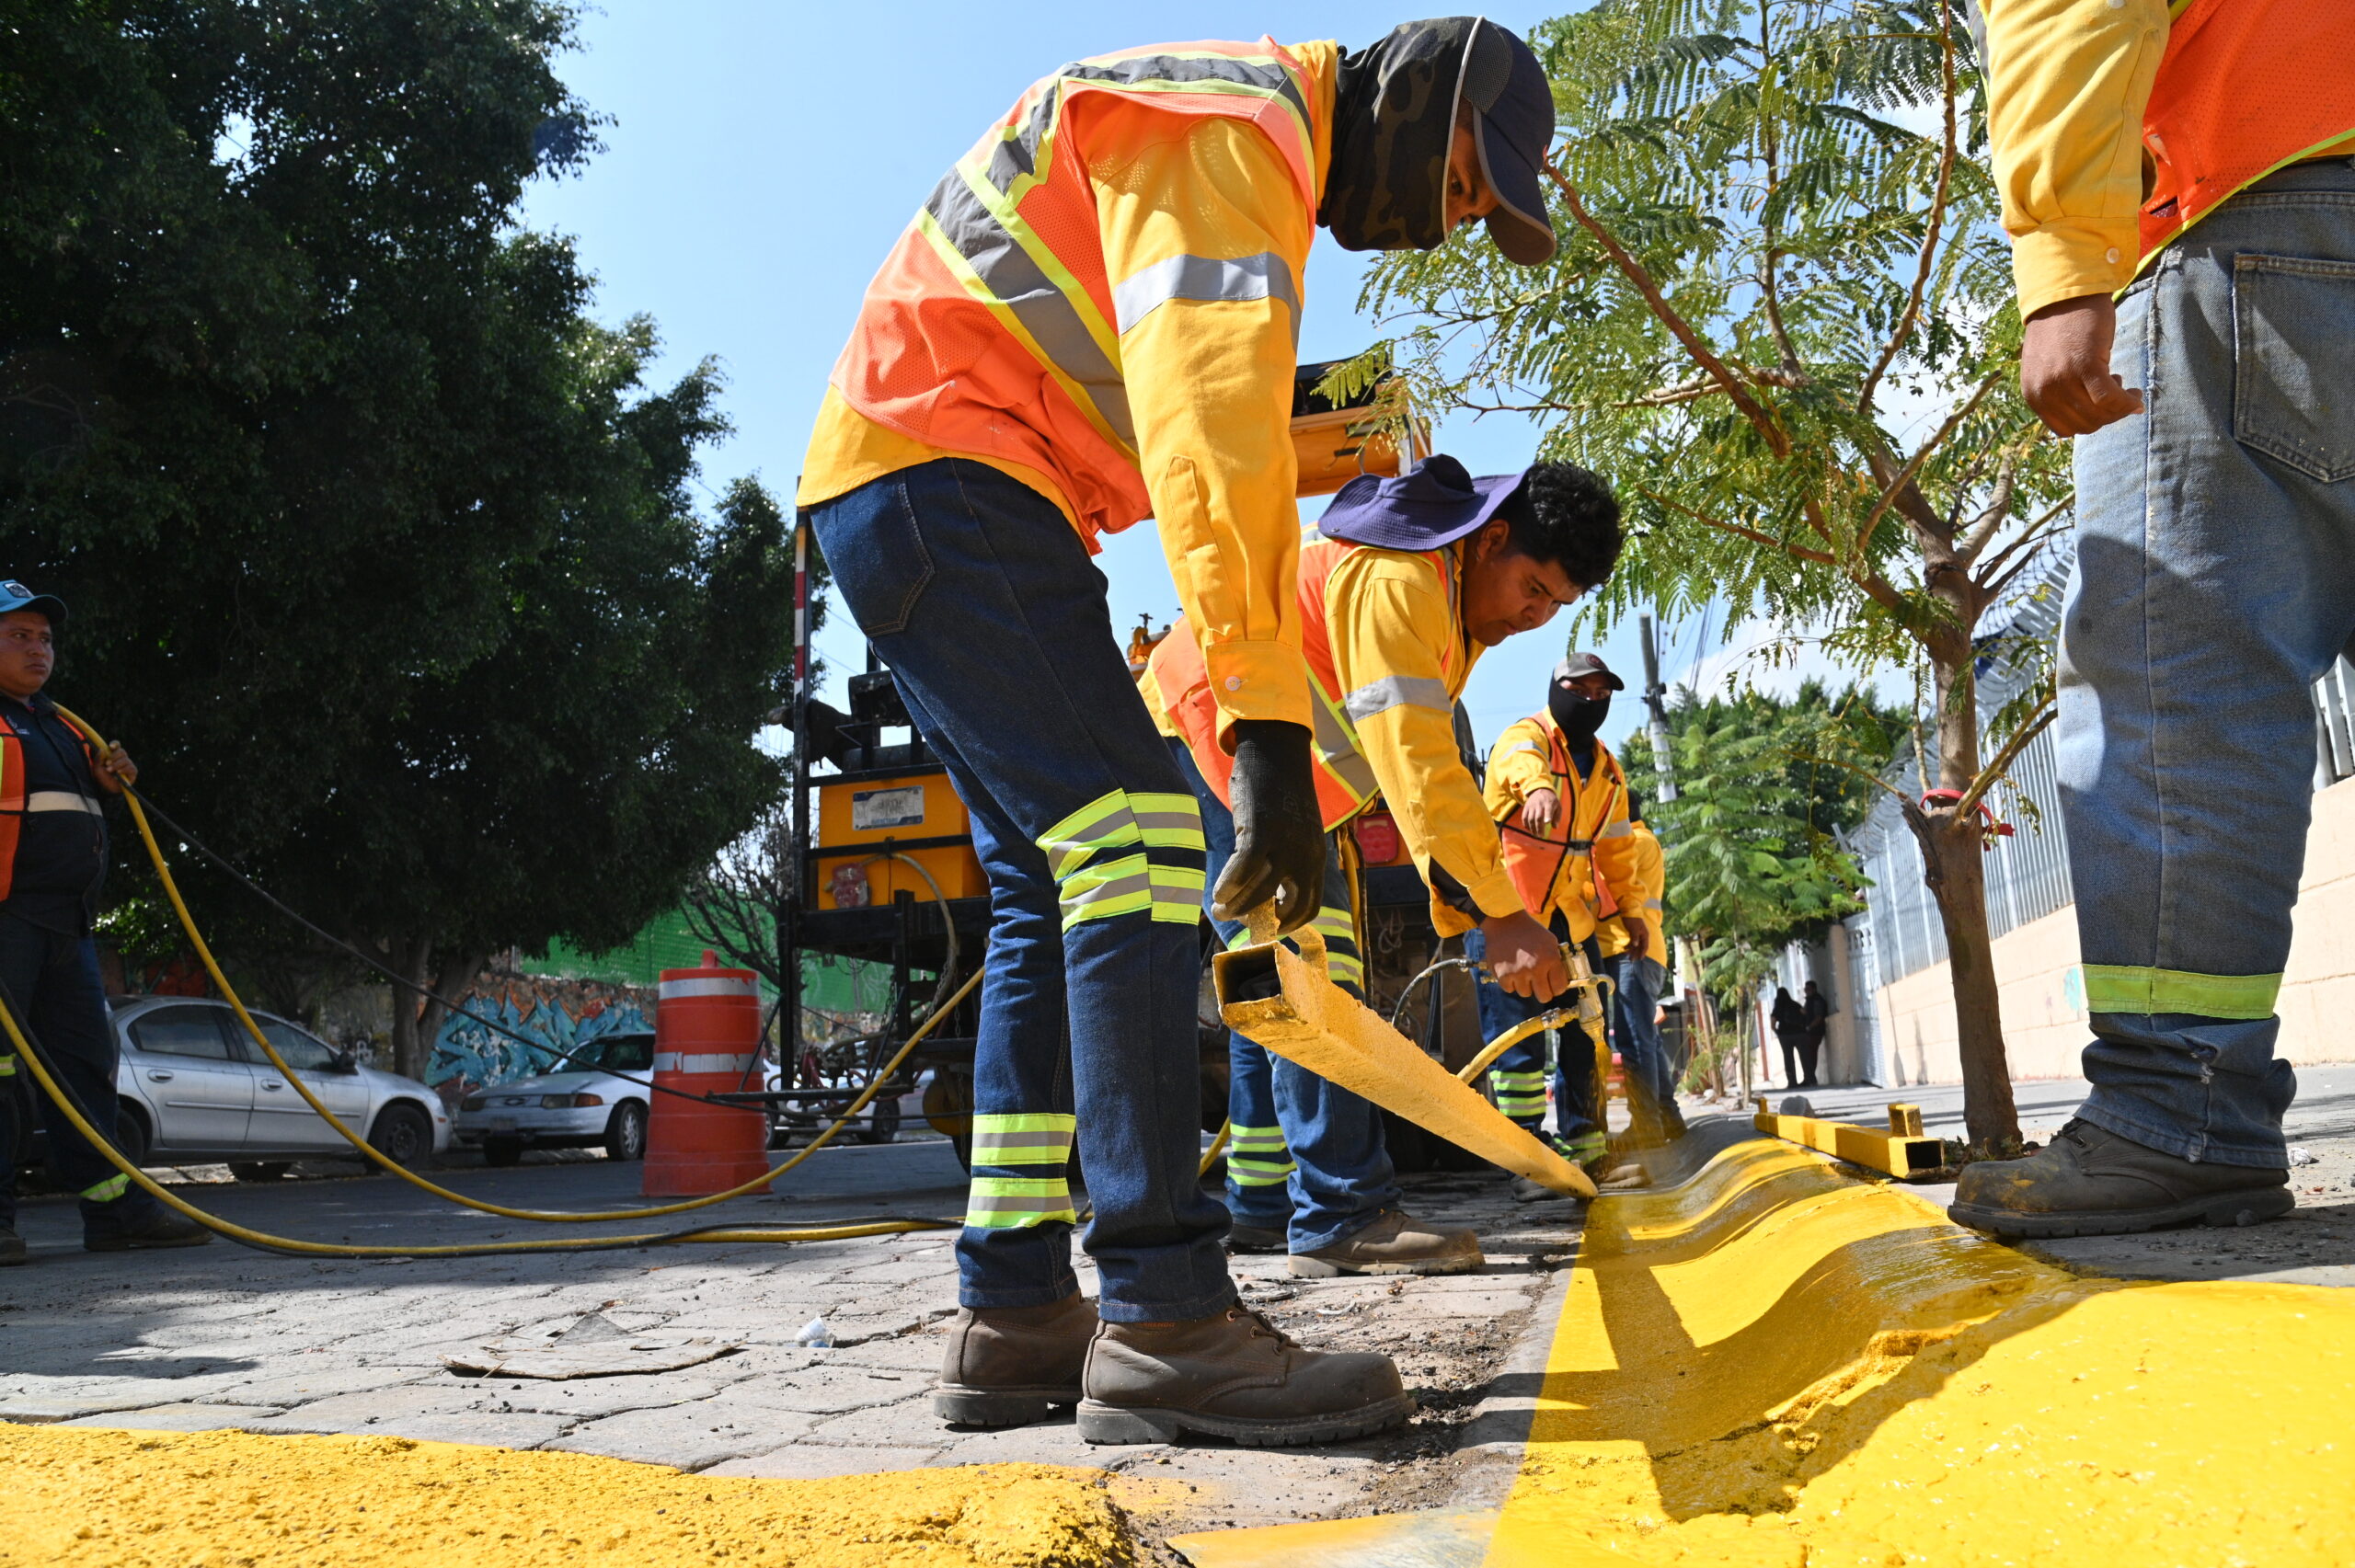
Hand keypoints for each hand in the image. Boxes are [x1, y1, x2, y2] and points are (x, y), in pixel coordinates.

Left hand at [95, 744, 135, 792]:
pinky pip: (130, 768)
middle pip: (122, 751)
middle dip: (114, 756)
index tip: (110, 747)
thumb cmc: (101, 777)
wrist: (106, 789)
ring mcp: (128, 765)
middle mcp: (122, 758)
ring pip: (126, 760)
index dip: (115, 744)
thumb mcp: (96, 767)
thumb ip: (98, 758)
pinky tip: (118, 773)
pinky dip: (124, 769)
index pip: (117, 746)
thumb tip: (102, 749)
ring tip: (110, 771)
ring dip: (117, 765)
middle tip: (107, 763)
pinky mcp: (132, 772)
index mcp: (113, 755)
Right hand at [1213, 720, 1324, 933]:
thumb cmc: (1280, 789)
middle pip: (1288, 906)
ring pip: (1260, 891)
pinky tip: (1216, 892)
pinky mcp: (1262, 829)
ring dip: (1237, 907)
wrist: (1277, 749)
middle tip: (1238, 919)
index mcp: (1316, 856)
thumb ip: (1287, 857)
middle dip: (1262, 922)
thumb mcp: (1294, 829)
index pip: (1309, 905)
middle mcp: (1306, 854)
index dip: (1289, 923)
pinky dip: (1228, 886)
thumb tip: (1264, 890)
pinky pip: (1243, 869)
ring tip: (1219, 908)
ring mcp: (1285, 843)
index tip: (1269, 925)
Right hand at [1479, 910, 1568, 1000]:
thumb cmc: (1530, 931)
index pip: (1560, 988)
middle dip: (1543, 992)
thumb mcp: (1550, 941)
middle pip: (1544, 997)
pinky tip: (1511, 970)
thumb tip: (1562, 981)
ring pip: (1525, 993)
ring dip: (1525, 985)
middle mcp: (1535, 968)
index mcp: (1550, 958)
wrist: (1505, 921)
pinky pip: (1509, 989)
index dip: (1557, 988)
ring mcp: (1518, 972)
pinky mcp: (1502, 974)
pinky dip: (1510, 982)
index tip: (1553, 985)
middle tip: (1539, 985)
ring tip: (1522, 971)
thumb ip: (1557, 961)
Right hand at [1517, 787, 1560, 835]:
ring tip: (1536, 835)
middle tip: (1541, 836)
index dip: (1547, 816)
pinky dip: (1526, 825)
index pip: (1548, 809)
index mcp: (1549, 803)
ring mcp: (1531, 806)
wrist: (1540, 790)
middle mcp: (1539, 804)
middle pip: (1538, 817)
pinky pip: (1524, 817)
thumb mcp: (1558, 806)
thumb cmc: (1551, 801)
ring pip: (1530, 819)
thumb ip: (1557, 817)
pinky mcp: (1526, 807)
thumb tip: (1555, 827)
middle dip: (1539, 828)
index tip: (1547, 822)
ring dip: (1532, 828)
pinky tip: (1530, 830)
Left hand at [1624, 919, 1648, 960]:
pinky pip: (1632, 941)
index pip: (1645, 946)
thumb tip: (1635, 945)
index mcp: (1645, 935)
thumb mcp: (1633, 929)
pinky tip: (1624, 948)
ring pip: (1636, 944)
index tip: (1640, 959)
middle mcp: (1643, 935)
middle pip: (1640, 947)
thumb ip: (1635, 937)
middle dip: (1636, 953)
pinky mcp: (1633, 932)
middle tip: (1631, 960)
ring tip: (1626, 955)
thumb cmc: (1632, 920)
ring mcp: (1638, 934)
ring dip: (1631, 950)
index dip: (1642, 953)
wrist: (1629, 911)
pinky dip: (1629, 945)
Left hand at [2021, 294, 2142, 436]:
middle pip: (2085, 425)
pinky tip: (2134, 393)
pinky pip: (2110, 398)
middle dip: (2108, 416)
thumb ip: (2061, 392)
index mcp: (2033, 394)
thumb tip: (2093, 417)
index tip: (2102, 408)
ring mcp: (2062, 379)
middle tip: (2118, 395)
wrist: (2064, 295)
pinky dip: (2126, 401)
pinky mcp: (2084, 365)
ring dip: (2119, 408)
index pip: (2065, 429)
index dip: (2089, 423)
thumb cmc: (2061, 330)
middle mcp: (2044, 391)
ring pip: (2099, 415)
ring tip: (2124, 388)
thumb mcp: (2050, 369)